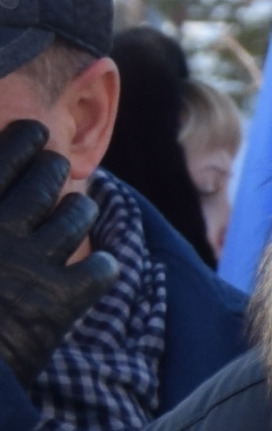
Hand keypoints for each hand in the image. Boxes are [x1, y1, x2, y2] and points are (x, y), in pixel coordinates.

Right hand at [0, 121, 100, 390]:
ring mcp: (33, 263)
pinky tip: (95, 269)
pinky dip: (102, 268)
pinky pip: (102, 268)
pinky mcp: (62, 300)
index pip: (4, 159)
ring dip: (79, 210)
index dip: (23, 140)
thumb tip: (4, 189)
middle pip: (45, 179)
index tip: (35, 131)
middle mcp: (0, 230)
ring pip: (77, 215)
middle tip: (56, 165)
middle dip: (54, 169)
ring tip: (76, 210)